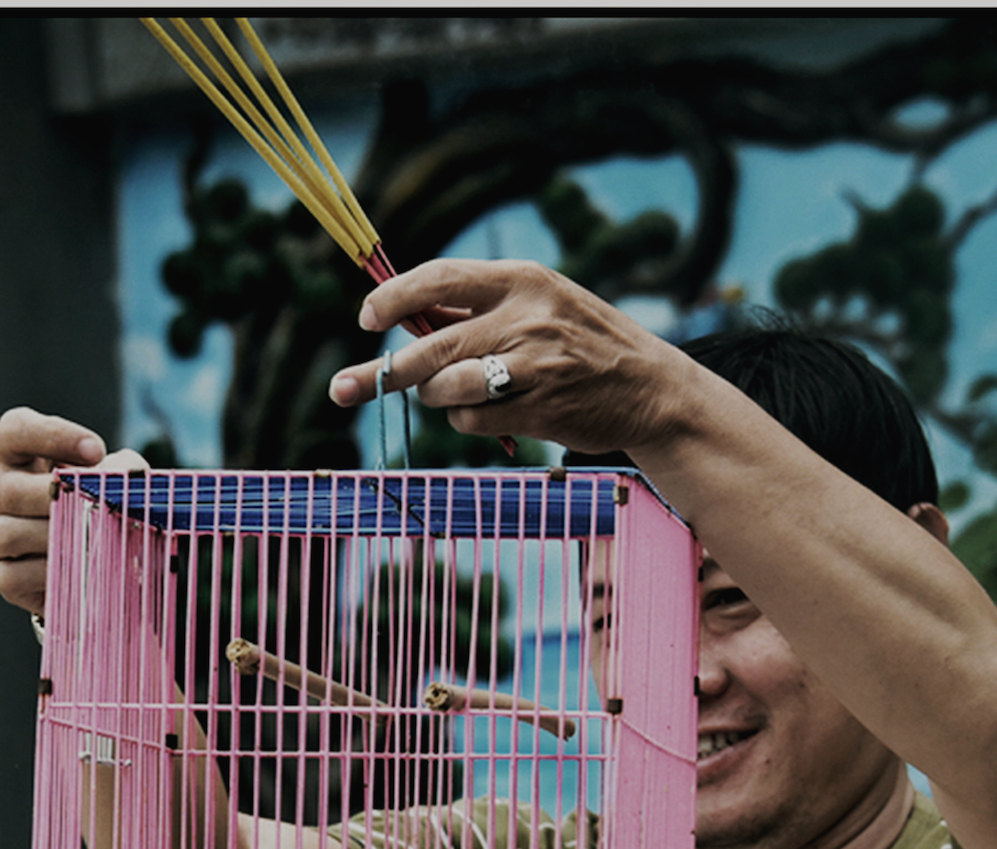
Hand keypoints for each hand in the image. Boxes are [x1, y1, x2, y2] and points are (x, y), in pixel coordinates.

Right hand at [0, 407, 111, 613]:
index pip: (15, 430)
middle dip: (55, 498)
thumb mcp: (110, 476)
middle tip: (95, 504)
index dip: (53, 435)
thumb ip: (121, 469)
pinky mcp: (2, 575)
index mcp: (14, 454)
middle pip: (9, 489)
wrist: (92, 557)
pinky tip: (79, 569)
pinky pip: (16, 576)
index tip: (97, 449)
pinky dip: (50, 574)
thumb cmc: (97, 503)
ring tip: (92, 539)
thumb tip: (127, 477)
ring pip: (8, 535)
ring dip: (55, 538)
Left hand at [327, 258, 707, 455]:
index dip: (393, 299)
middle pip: (430, 345)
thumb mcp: (541, 303)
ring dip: (432, 397)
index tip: (365, 320)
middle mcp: (525, 317)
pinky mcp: (538, 409)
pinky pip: (470, 420)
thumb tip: (404, 317)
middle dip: (382, 371)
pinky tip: (487, 415)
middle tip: (345, 386)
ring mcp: (533, 365)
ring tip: (445, 395)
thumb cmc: (582, 344)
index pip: (439, 278)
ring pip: (444, 387)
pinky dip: (465, 422)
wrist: (651, 389)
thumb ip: (479, 309)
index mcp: (522, 279)